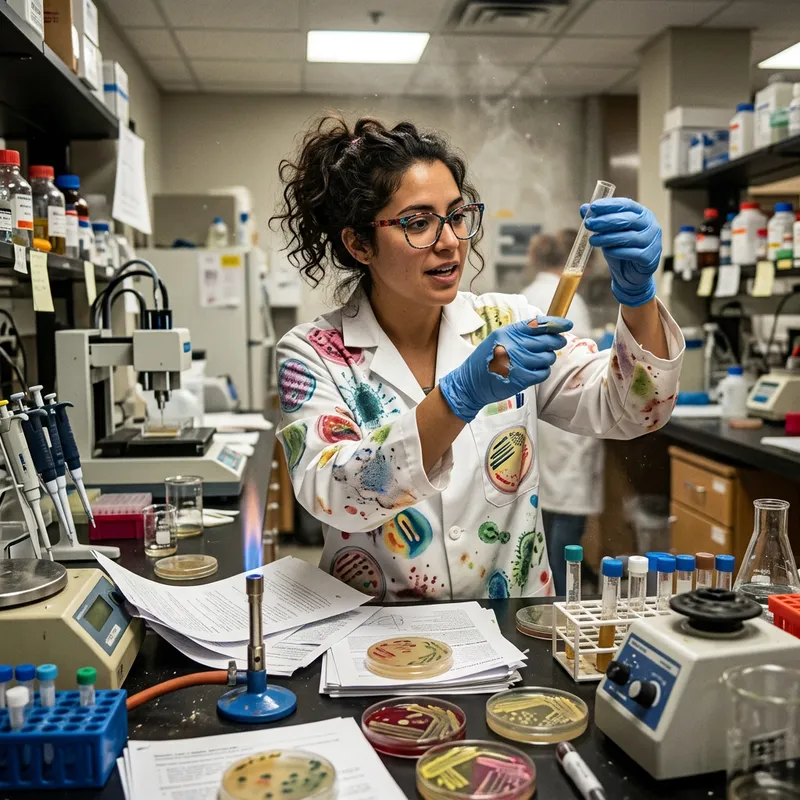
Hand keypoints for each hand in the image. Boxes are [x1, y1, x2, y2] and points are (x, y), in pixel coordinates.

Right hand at [439, 316, 571, 422]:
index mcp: (508, 333)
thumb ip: (519, 334)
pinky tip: (535, 371)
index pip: (538, 324)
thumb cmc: (486, 362)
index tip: (567, 324)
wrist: (470, 384)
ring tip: (538, 360)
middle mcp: (513, 345)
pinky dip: (543, 372)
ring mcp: (517, 362)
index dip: (556, 324)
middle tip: (558, 343)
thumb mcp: (498, 340)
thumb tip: (547, 331)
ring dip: (548, 359)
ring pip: (548, 357)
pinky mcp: (521, 378)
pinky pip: (543, 372)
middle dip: (556, 341)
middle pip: (547, 340)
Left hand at [582, 198, 661, 306]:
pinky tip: (607, 251)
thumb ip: (598, 220)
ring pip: (629, 237)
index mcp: (642, 214)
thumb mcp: (608, 233)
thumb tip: (583, 208)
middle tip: (589, 224)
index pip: (626, 205)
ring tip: (592, 240)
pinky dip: (618, 251)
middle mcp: (650, 225)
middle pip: (628, 219)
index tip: (593, 207)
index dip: (609, 205)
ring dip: (608, 238)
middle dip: (605, 221)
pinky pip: (632, 253)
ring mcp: (653, 241)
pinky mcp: (650, 258)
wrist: (630, 274)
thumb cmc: (621, 249)